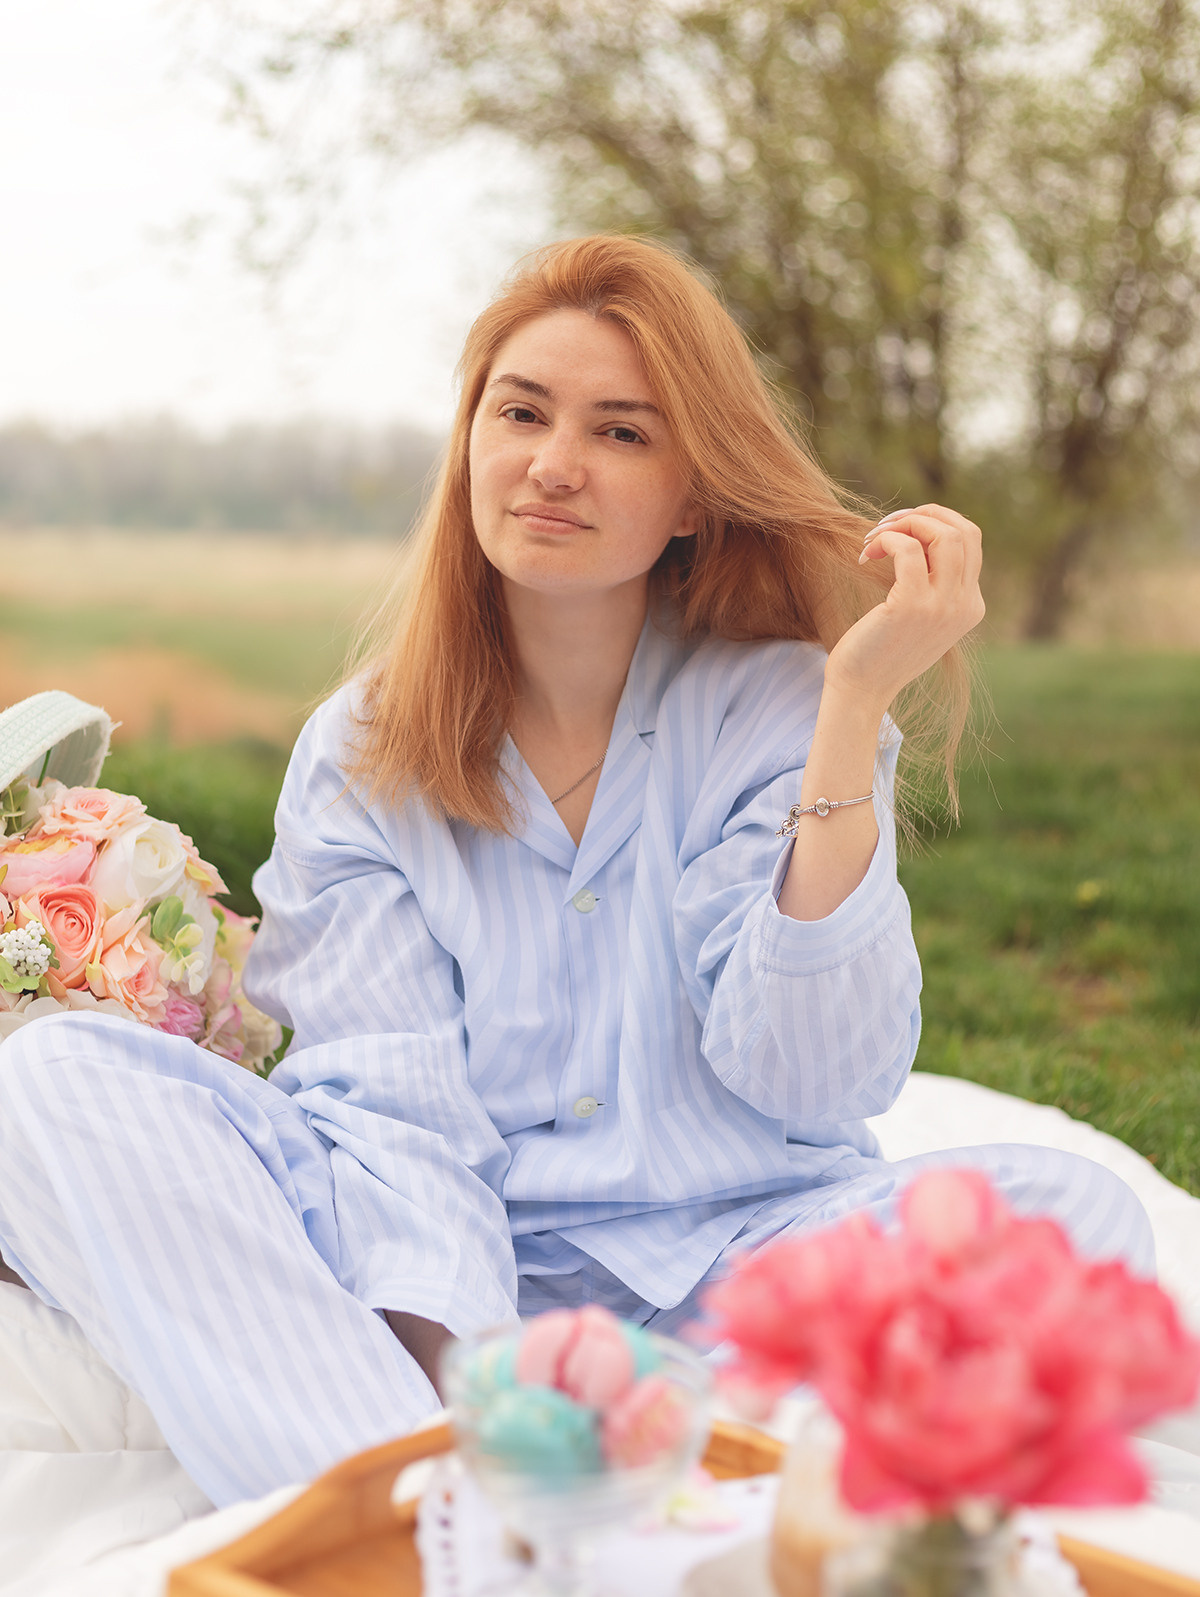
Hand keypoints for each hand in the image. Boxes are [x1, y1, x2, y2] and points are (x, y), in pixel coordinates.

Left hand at [824, 503, 984, 710]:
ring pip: (944, 535)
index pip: (970, 541)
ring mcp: (942, 607)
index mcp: (971, 605)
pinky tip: (866, 554)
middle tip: (886, 527)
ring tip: (874, 539)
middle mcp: (965, 605)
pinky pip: (907, 549)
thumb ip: (932, 580)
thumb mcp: (920, 614)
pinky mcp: (912, 607)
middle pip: (964, 531)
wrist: (862, 690)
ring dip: (905, 524)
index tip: (901, 529)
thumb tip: (919, 530)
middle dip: (923, 516)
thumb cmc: (882, 649)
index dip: (935, 522)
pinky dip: (886, 540)